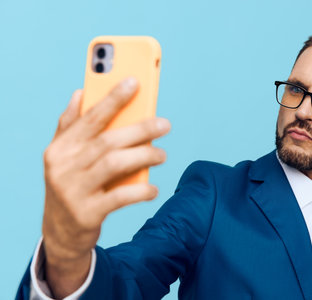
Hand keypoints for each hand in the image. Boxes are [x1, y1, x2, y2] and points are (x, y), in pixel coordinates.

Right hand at [42, 77, 169, 296]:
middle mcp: (64, 166)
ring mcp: (74, 191)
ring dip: (144, 156)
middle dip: (140, 129)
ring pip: (115, 164)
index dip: (113, 98)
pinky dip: (140, 191)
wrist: (61, 231)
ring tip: (162, 155)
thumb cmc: (71, 184)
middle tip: (165, 124)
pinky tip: (153, 188)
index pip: (90, 117)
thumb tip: (80, 92)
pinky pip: (120, 197)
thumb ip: (70, 124)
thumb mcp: (64, 155)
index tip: (135, 81)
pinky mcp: (87, 213)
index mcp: (60, 148)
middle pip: (108, 140)